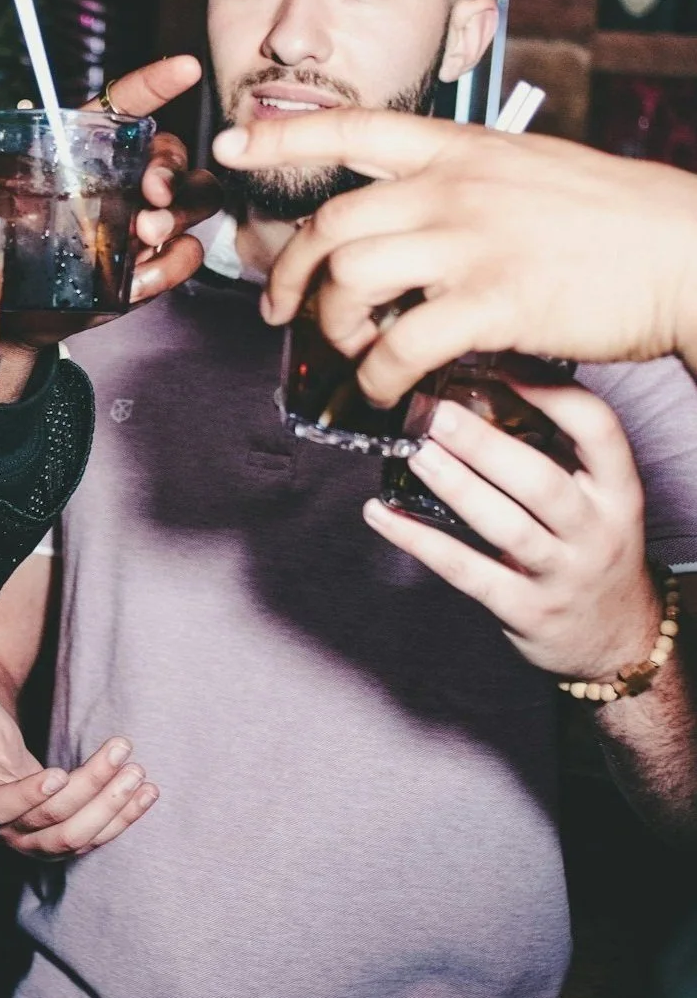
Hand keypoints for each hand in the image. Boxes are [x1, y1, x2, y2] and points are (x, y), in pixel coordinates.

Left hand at [0, 55, 221, 343]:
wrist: (13, 318)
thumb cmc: (0, 248)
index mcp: (88, 148)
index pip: (128, 103)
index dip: (157, 82)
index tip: (187, 68)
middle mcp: (125, 177)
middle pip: (171, 152)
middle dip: (170, 169)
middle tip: (150, 195)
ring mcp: (146, 219)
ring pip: (196, 197)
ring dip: (179, 213)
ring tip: (145, 237)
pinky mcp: (155, 262)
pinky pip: (187, 254)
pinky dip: (171, 265)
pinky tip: (139, 281)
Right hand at [0, 679, 157, 857]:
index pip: (3, 807)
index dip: (29, 795)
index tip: (59, 774)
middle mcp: (9, 831)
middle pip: (53, 822)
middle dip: (91, 789)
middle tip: (121, 751)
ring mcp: (37, 843)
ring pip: (78, 837)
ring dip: (112, 807)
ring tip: (138, 773)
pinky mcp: (63, 842)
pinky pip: (96, 838)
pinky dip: (124, 818)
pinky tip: (148, 793)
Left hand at [212, 110, 696, 403]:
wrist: (684, 248)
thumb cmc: (610, 215)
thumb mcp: (524, 167)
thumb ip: (459, 179)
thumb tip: (408, 205)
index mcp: (457, 149)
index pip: (350, 130)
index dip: (282, 138)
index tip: (232, 146)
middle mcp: (452, 187)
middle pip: (330, 224)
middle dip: (289, 272)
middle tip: (279, 306)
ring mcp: (470, 242)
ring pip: (351, 282)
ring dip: (331, 328)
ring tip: (343, 352)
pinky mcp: (493, 302)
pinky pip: (402, 344)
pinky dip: (379, 375)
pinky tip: (385, 390)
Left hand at [364, 382, 660, 683]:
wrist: (616, 637)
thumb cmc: (591, 544)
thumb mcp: (597, 495)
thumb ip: (554, 447)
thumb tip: (480, 378)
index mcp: (617, 490)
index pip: (598, 430)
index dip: (551, 391)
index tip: (499, 360)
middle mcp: (596, 531)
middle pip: (541, 481)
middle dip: (485, 445)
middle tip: (436, 412)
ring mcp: (561, 574)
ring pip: (506, 526)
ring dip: (455, 486)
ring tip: (414, 453)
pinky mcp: (524, 609)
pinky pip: (465, 571)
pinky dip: (417, 540)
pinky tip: (379, 512)